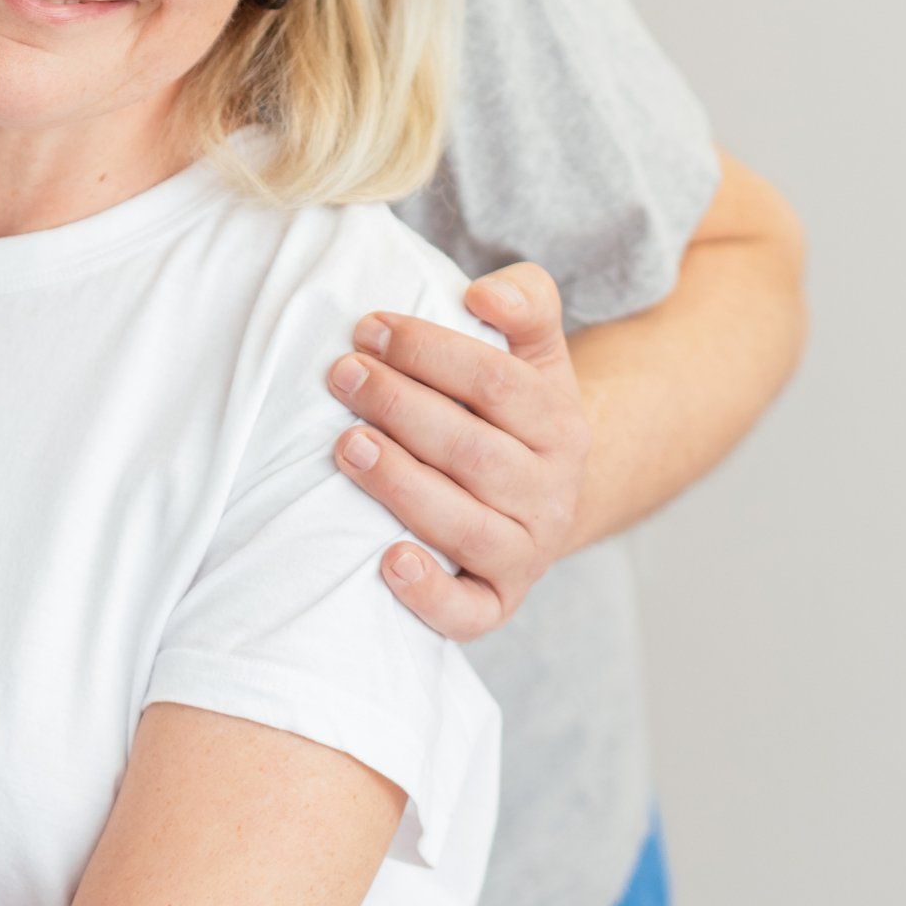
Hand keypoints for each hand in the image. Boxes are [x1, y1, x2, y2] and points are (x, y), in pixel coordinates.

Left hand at [326, 263, 590, 638]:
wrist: (537, 499)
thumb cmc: (511, 415)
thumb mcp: (532, 352)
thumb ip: (526, 302)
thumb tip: (485, 292)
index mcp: (562, 425)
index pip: (497, 383)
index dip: (429, 351)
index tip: (367, 327)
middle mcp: (551, 494)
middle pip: (474, 452)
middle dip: (400, 408)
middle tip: (343, 375)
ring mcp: (525, 554)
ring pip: (464, 526)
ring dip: (400, 485)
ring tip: (346, 446)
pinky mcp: (495, 603)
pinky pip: (468, 612)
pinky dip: (428, 595)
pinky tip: (388, 561)